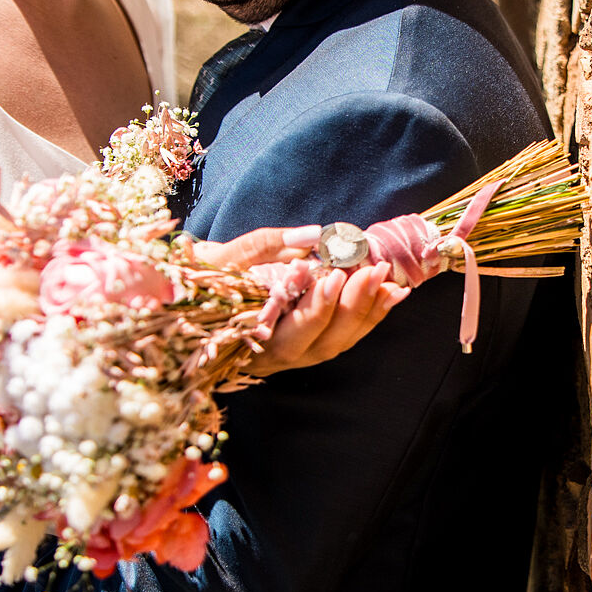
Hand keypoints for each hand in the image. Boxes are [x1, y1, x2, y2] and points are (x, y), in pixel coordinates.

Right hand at [194, 225, 410, 374]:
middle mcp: (276, 356)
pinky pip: (345, 336)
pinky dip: (370, 315)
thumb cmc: (211, 276)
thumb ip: (269, 245)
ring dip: (367, 311)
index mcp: (249, 340)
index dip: (316, 306)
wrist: (200, 298)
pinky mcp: (310, 346)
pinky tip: (392, 293)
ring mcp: (296, 355)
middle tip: (373, 270)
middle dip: (351, 306)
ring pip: (338, 342)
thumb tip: (314, 234)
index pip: (290, 330)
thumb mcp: (229, 256)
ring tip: (390, 281)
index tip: (334, 276)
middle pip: (322, 340)